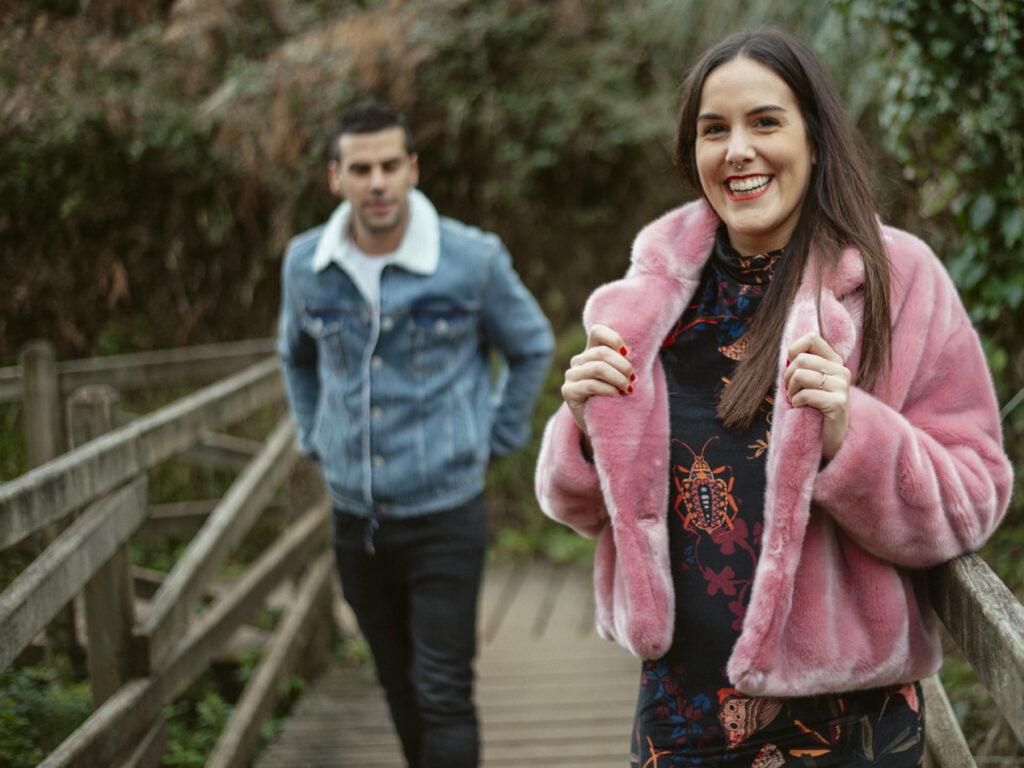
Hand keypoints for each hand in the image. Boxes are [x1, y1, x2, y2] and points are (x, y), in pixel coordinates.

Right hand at [561, 324, 634, 437]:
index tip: (627, 353)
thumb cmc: (617, 399)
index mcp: (591, 352)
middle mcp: (579, 361)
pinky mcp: (568, 391)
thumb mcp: (623, 377)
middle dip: (623, 365)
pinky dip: (608, 389)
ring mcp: (571, 376)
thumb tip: (638, 350)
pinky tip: (617, 395)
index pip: (597, 331)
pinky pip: (591, 384)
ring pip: (598, 367)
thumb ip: (625, 362)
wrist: (604, 427)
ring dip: (618, 378)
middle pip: (602, 352)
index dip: (614, 338)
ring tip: (628, 389)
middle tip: (633, 379)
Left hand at [783, 332, 849, 458]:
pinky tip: (803, 409)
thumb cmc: (812, 408)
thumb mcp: (806, 383)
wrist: (829, 438)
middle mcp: (841, 371)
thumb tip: (788, 354)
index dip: (794, 350)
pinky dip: (797, 402)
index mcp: (833, 362)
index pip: (812, 338)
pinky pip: (805, 394)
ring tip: (798, 401)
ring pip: (800, 375)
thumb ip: (800, 366)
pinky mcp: (838, 403)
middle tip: (792, 392)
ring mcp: (842, 386)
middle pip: (800, 360)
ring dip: (791, 392)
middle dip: (788, 378)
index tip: (792, 368)